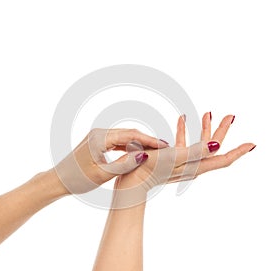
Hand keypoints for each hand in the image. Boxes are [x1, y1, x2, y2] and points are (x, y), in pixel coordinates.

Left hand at [51, 128, 168, 193]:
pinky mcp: (97, 142)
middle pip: (129, 133)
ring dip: (138, 143)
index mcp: (100, 138)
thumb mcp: (102, 174)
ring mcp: (97, 136)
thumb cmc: (77, 179)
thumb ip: (124, 164)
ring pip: (124, 137)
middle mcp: (99, 133)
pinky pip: (117, 141)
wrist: (58, 180)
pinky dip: (128, 146)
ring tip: (154, 150)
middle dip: (147, 140)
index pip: (131, 135)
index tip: (164, 145)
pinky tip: (138, 151)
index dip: (149, 140)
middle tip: (164, 147)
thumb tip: (144, 156)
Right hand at [113, 113, 254, 207]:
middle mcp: (193, 165)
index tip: (252, 144)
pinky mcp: (173, 159)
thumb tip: (217, 145)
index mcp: (196, 166)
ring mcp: (183, 162)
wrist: (133, 179)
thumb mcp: (174, 158)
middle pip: (213, 147)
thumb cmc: (150, 169)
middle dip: (222, 130)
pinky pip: (183, 143)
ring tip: (208, 113)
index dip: (239, 151)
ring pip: (199, 143)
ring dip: (205, 128)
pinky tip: (182, 120)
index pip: (224, 159)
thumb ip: (196, 151)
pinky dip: (185, 131)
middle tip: (230, 116)